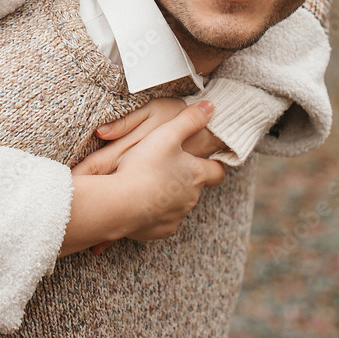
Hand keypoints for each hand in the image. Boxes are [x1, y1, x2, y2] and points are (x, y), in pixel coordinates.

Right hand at [61, 102, 224, 256]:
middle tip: (166, 167)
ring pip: (177, 204)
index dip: (214, 164)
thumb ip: (190, 119)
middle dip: (184, 179)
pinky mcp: (158, 231)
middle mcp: (190, 199)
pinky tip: (137, 201)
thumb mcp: (168, 133)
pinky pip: (159, 220)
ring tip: (147, 183)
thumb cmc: (146, 164)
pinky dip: (153, 211)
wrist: (121, 203)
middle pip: (194, 188)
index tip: (210, 159)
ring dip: (167, 195)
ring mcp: (175, 217)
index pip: (217, 171)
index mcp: (195, 174)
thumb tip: (211, 106)